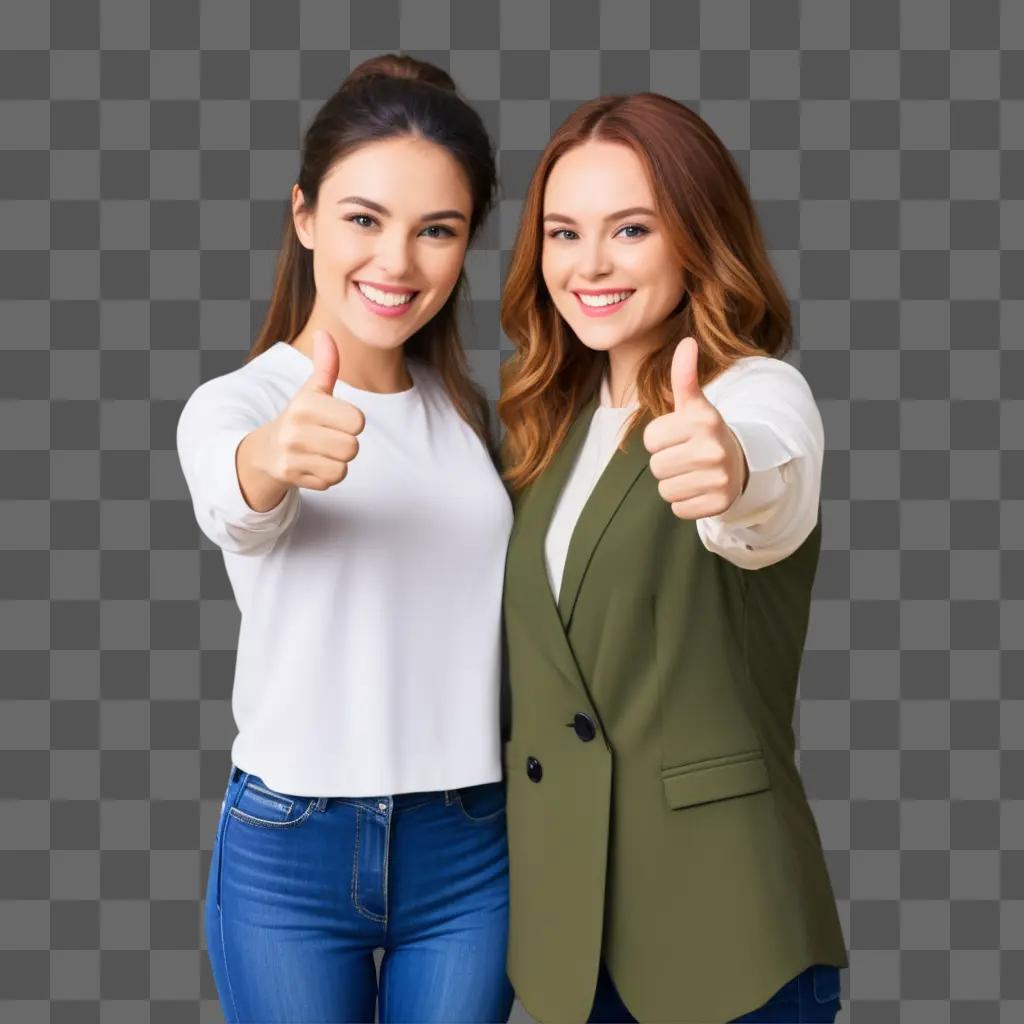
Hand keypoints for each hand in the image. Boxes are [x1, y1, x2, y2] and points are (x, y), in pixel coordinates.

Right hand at [261, 330, 364, 490]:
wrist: (266, 450)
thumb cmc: (300, 417)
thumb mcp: (312, 390)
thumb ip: (326, 365)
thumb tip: (325, 332)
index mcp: (306, 403)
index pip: (358, 421)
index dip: (352, 422)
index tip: (336, 420)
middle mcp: (295, 427)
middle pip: (352, 448)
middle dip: (346, 446)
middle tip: (328, 439)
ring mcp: (291, 453)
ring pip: (342, 467)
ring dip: (337, 462)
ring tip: (320, 452)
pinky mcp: (290, 475)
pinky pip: (329, 482)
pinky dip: (325, 477)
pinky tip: (311, 465)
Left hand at [642, 337, 748, 519]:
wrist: (741, 464)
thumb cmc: (705, 433)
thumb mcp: (695, 405)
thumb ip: (685, 376)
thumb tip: (687, 343)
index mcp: (703, 420)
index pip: (650, 439)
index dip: (659, 440)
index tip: (679, 437)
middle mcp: (712, 448)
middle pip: (656, 467)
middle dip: (666, 463)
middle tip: (687, 457)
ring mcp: (719, 477)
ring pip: (665, 490)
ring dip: (674, 484)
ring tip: (693, 473)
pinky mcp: (719, 503)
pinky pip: (679, 509)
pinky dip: (685, 503)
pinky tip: (700, 489)